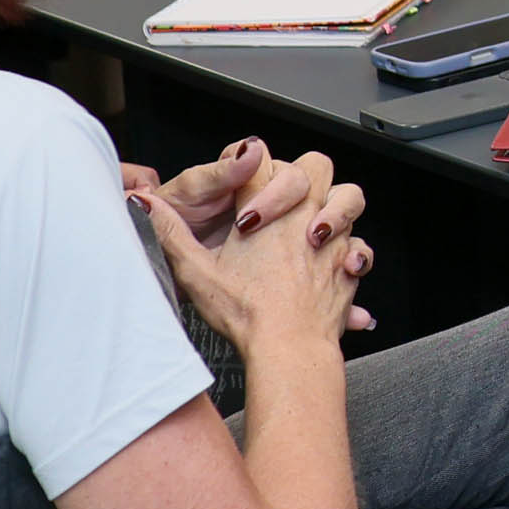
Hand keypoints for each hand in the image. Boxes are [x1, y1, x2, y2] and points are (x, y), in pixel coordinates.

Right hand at [139, 148, 370, 351]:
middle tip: (282, 203)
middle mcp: (306, 216)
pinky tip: (337, 265)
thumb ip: (170, 234)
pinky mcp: (349, 268)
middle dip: (300, 178)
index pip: (263, 160)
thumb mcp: (197, 272)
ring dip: (335, 209)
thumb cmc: (250, 315)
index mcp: (269, 210)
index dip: (251, 169)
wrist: (291, 348)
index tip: (242, 194)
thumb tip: (146, 206)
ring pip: (350, 198)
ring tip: (313, 230)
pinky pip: (362, 247)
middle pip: (314, 166)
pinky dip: (353, 254)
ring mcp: (334, 240)